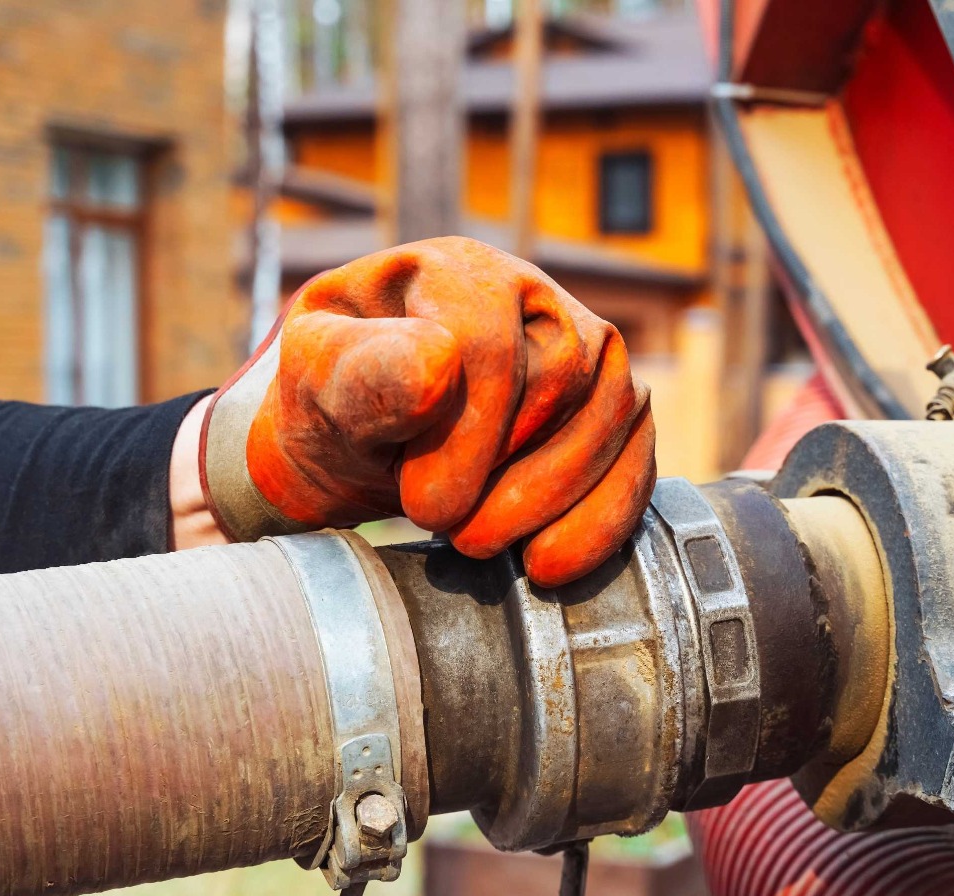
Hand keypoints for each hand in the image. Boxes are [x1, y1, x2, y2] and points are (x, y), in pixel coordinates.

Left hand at [193, 236, 654, 586]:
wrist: (355, 442)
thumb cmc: (332, 404)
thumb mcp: (317, 385)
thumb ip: (361, 373)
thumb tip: (436, 366)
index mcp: (456, 271)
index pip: (491, 344)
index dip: (466, 437)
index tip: (423, 507)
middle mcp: (533, 295)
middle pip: (562, 376)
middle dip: (510, 475)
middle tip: (451, 533)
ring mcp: (586, 348)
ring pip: (612, 415)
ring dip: (553, 501)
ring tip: (482, 545)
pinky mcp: (614, 409)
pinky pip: (637, 457)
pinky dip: (600, 520)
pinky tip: (547, 564)